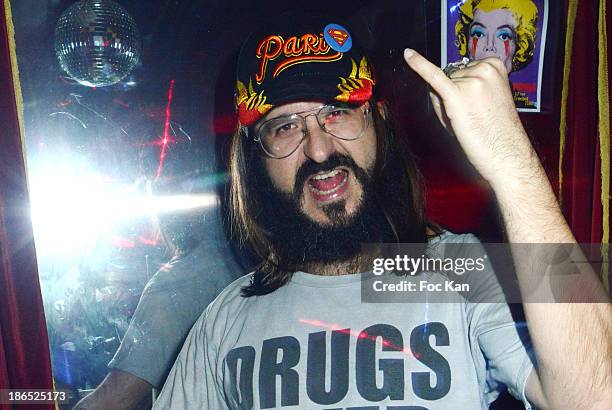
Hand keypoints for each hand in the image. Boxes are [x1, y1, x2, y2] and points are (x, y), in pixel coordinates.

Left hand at [403, 48, 537, 186]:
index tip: (478, 105)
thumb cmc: (497, 131)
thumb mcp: (487, 98)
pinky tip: (408, 55)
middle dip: (453, 97)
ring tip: (466, 121)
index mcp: (495, 65)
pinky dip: (418, 65)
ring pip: (440, 87)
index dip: (463, 90)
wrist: (507, 154)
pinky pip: (432, 76)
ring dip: (446, 106)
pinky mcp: (457, 94)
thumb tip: (437, 80)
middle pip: (450, 78)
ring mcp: (471, 80)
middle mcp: (484, 68)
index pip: (462, 71)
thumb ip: (466, 85)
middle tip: (472, 117)